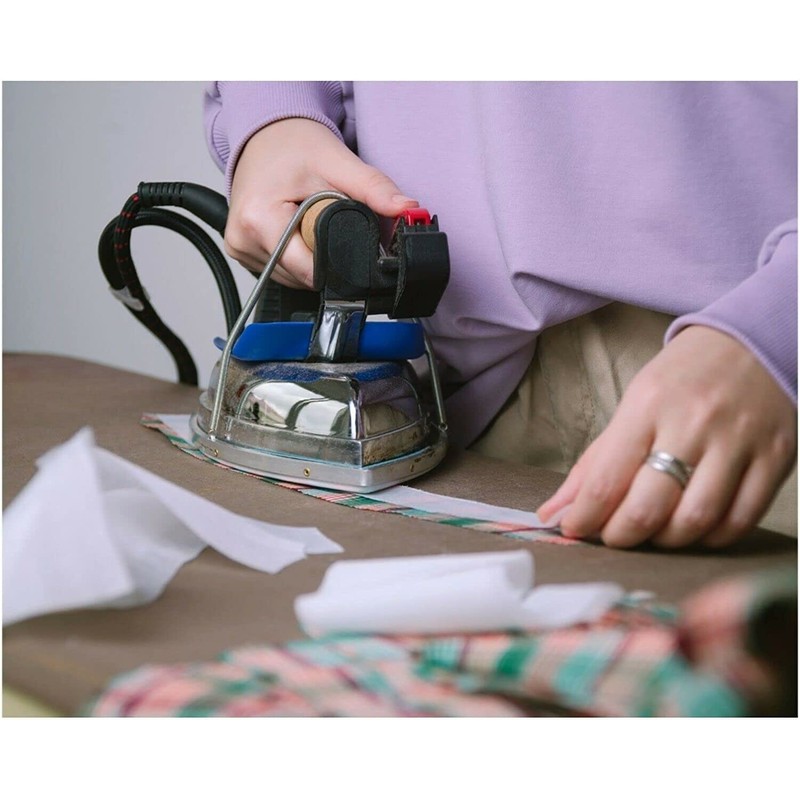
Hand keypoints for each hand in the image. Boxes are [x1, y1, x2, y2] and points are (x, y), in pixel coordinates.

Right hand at [224, 118, 417, 287]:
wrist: (266, 135)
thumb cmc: (293, 145)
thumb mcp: (338, 162)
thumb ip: (374, 188)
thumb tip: (406, 208)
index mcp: (258, 220)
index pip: (308, 270)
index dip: (336, 261)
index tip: (346, 237)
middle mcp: (241, 238)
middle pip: (302, 276)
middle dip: (324, 255)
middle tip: (323, 217)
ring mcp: (239, 247)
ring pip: (293, 277)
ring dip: (311, 256)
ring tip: (308, 219)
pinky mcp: (241, 250)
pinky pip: (281, 269)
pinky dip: (296, 255)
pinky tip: (296, 227)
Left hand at [537, 325, 796, 547]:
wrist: (753, 341)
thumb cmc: (683, 377)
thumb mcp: (633, 403)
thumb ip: (596, 461)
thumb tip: (555, 511)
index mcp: (648, 405)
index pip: (606, 480)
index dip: (585, 518)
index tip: (575, 529)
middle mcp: (693, 423)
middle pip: (648, 507)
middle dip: (621, 535)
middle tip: (613, 536)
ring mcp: (739, 442)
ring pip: (695, 520)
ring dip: (665, 541)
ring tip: (653, 533)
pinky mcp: (776, 458)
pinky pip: (740, 519)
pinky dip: (710, 537)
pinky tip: (694, 528)